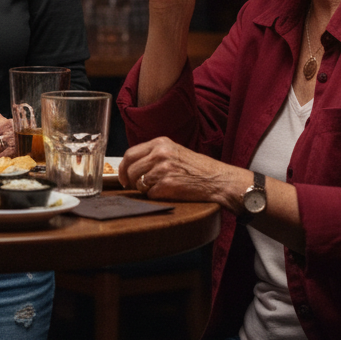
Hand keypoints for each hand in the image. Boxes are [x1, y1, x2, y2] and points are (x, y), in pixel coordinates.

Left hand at [118, 136, 246, 205]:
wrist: (218, 180)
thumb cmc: (197, 168)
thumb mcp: (174, 152)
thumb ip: (153, 154)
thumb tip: (131, 166)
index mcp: (160, 143)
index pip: (130, 154)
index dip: (123, 168)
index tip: (123, 178)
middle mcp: (160, 153)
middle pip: (130, 169)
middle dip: (130, 181)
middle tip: (135, 188)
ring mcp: (163, 168)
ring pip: (138, 183)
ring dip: (144, 190)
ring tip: (158, 188)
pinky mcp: (168, 184)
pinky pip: (150, 194)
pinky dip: (156, 196)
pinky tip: (167, 193)